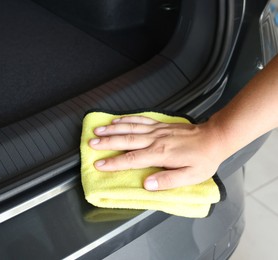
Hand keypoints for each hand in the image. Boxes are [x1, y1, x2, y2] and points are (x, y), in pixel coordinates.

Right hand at [89, 116, 224, 190]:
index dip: (114, 163)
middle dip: (107, 142)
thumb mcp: (191, 176)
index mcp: (161, 154)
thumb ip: (168, 181)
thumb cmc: (203, 159)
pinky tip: (116, 120)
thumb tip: (147, 184)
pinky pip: (140, 119)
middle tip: (91, 143)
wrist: (214, 138)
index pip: (132, 159)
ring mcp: (157, 130)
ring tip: (97, 130)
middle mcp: (156, 140)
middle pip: (126, 140)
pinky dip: (126, 119)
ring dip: (112, 129)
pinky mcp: (160, 124)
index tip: (99, 165)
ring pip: (130, 127)